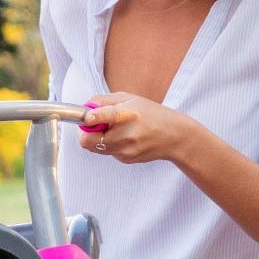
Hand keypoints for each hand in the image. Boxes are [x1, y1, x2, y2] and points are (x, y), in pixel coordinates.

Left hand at [80, 92, 197, 164]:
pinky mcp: (126, 159)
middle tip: (92, 124)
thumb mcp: (129, 98)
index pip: (108, 116)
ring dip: (96, 137)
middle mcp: (127, 134)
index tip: (87, 117)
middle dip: (85, 132)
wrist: (174, 137)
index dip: (93, 117)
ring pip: (95, 147)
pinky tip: (124, 138)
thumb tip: (84, 107)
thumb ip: (104, 101)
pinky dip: (108, 144)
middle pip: (89, 140)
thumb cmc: (151, 114)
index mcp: (129, 114)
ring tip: (114, 129)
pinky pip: (106, 152)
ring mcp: (126, 150)